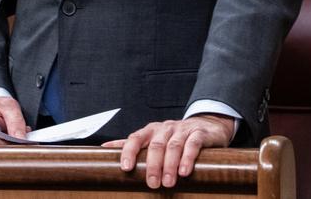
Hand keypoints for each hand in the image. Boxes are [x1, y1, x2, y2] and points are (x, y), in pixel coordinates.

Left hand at [103, 114, 233, 188]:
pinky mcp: (198, 134)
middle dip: (153, 166)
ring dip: (170, 165)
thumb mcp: (152, 138)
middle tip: (152, 184)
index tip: (125, 168)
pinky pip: (192, 145)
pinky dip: (187, 158)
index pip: (135, 138)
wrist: (206, 126)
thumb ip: (132, 144)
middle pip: (156, 146)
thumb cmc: (174, 136)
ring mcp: (182, 130)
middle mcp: (165, 128)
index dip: (129, 152)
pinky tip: (184, 171)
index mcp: (150, 130)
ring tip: (168, 183)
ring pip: (173, 146)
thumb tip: (104, 148)